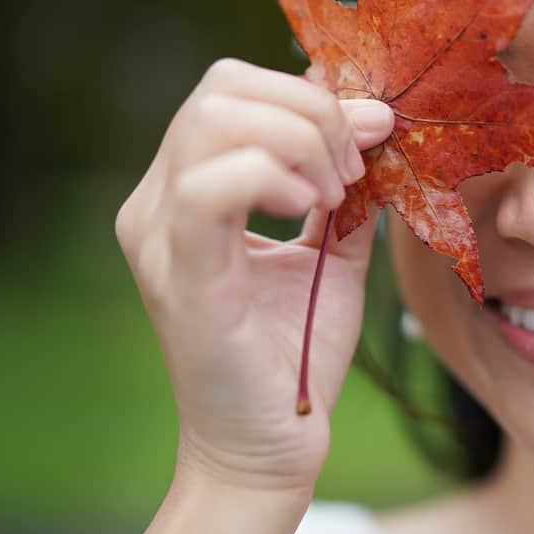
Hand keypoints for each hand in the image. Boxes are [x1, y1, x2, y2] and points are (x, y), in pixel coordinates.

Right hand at [114, 58, 394, 493]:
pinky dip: (272, 177)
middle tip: (353, 170)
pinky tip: (310, 210)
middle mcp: (158, 202)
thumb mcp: (331, 256)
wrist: (272, 443)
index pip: (233, 90)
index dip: (310, 94)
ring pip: (216, 121)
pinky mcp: (179, 275)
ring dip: (300, 141)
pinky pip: (209, 186)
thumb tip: (375, 124)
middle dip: (311, 113)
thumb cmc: (296, 351)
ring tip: (334, 196)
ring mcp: (159, 235)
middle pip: (223, 89)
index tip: (374, 132)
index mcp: (187, 190)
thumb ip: (345, 192)